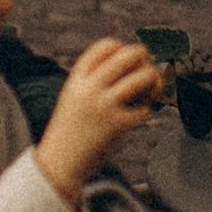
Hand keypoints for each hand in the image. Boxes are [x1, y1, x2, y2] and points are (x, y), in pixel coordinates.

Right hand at [35, 37, 165, 202]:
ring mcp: (104, 106)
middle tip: (147, 67)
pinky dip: (144, 112)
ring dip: (151, 80)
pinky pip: (143, 109)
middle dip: (143, 58)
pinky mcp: (117, 125)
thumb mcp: (75, 99)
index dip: (121, 48)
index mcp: (77, 79)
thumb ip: (97, 83)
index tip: (126, 57)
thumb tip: (139, 69)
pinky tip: (135, 116)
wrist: (59, 164)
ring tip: (152, 87)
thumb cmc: (71, 131)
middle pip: (128, 56)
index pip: (105, 47)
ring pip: (141, 78)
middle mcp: (90, 88)